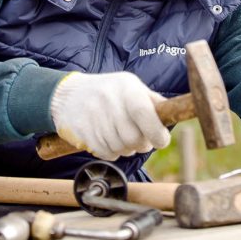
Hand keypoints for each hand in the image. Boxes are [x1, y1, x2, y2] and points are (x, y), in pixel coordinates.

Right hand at [49, 71, 170, 160]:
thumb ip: (151, 100)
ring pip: (121, 148)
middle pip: (133, 138)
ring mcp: (93, 117)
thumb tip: (173, 113)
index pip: (144, 113)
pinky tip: (110, 141)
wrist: (67, 95)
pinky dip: (113, 153)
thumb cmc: (107, 91)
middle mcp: (109, 100)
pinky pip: (106, 153)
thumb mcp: (130, 86)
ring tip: (123, 137)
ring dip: (127, 149)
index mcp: (126, 87)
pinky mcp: (82, 132)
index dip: (156, 132)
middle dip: (142, 144)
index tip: (161, 141)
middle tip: (140, 141)